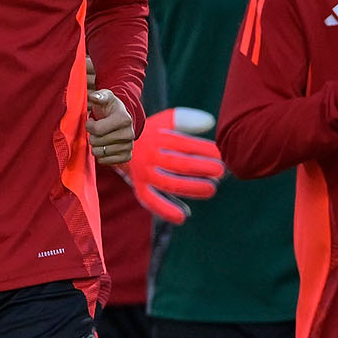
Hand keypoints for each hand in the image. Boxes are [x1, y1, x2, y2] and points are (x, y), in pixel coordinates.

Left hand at [87, 88, 135, 164]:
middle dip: (92, 136)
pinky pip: (106, 161)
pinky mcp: (127, 156)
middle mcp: (129, 134)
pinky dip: (101, 156)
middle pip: (97, 142)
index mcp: (124, 119)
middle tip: (97, 130)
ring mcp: (129, 146)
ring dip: (96, 146)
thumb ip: (99, 96)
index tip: (91, 121)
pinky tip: (104, 146)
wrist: (122, 118)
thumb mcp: (105, 97)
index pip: (97, 129)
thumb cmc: (110, 107)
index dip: (89, 125)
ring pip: (100, 153)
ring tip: (101, 137)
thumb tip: (94, 97)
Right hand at [123, 106, 219, 220]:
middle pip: (180, 164)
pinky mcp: (138, 186)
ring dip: (191, 188)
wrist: (117, 144)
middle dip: (202, 168)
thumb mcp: (166, 121)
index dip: (204, 150)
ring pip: (169, 184)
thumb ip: (188, 119)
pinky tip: (182, 217)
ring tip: (211, 190)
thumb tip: (210, 122)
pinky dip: (164, 210)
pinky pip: (150, 200)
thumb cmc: (151, 132)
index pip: (185, 145)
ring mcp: (144, 172)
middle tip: (221, 172)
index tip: (220, 156)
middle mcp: (150, 155)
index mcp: (159, 138)